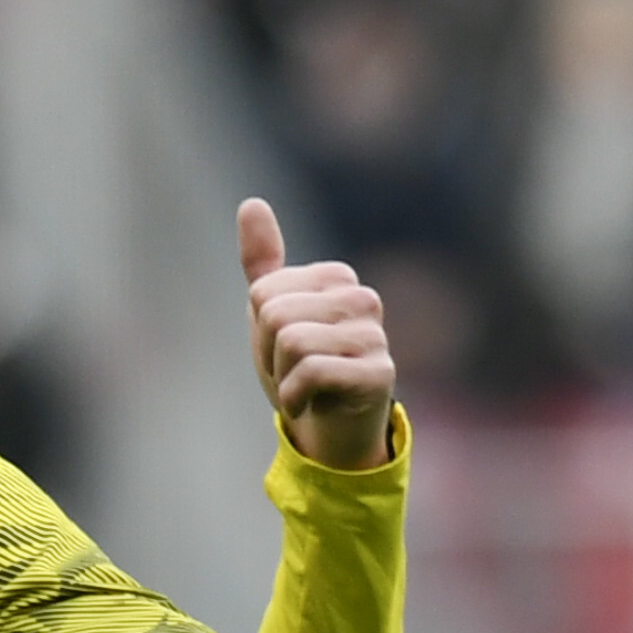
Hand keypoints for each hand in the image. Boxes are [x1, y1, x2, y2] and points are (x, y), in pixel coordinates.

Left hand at [239, 198, 394, 469]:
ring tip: (304, 386)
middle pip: (275, 315)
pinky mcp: (380, 373)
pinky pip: (311, 373)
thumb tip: (252, 203)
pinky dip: (295, 398)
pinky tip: (310, 405)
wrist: (329, 429)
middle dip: (268, 354)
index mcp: (337, 278)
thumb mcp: (272, 314)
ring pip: (291, 342)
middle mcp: (363, 299)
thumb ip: (263, 263)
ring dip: (282, 377)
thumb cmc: (301, 367)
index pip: (263, 293)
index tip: (280, 349)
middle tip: (291, 371)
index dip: (258, 330)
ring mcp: (376, 335)